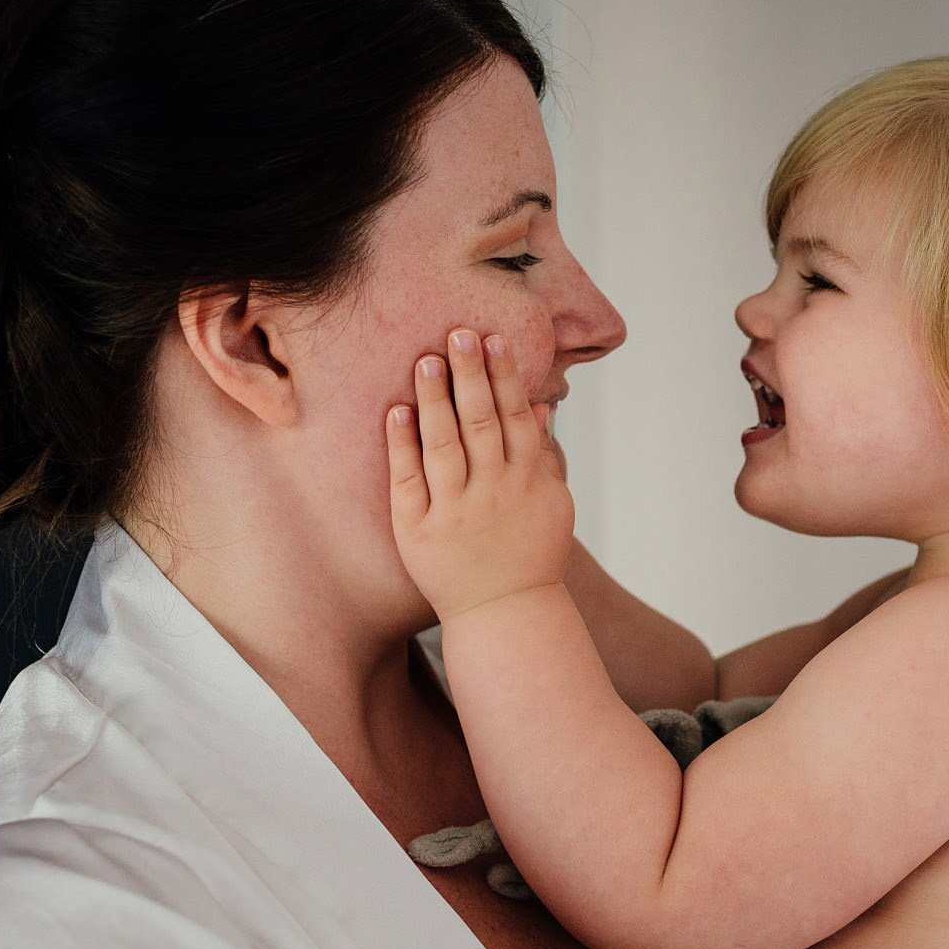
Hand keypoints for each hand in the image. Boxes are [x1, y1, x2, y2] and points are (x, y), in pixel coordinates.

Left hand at [387, 327, 574, 621]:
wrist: (506, 615)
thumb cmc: (530, 557)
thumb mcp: (552, 505)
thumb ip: (544, 456)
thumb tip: (542, 407)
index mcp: (527, 482)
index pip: (516, 417)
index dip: (505, 376)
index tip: (493, 339)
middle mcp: (493, 492)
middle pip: (481, 422)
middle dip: (471, 376)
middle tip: (458, 333)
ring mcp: (456, 511)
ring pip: (445, 445)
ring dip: (435, 399)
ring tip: (426, 360)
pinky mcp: (420, 531)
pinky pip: (409, 480)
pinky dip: (402, 445)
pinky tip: (397, 411)